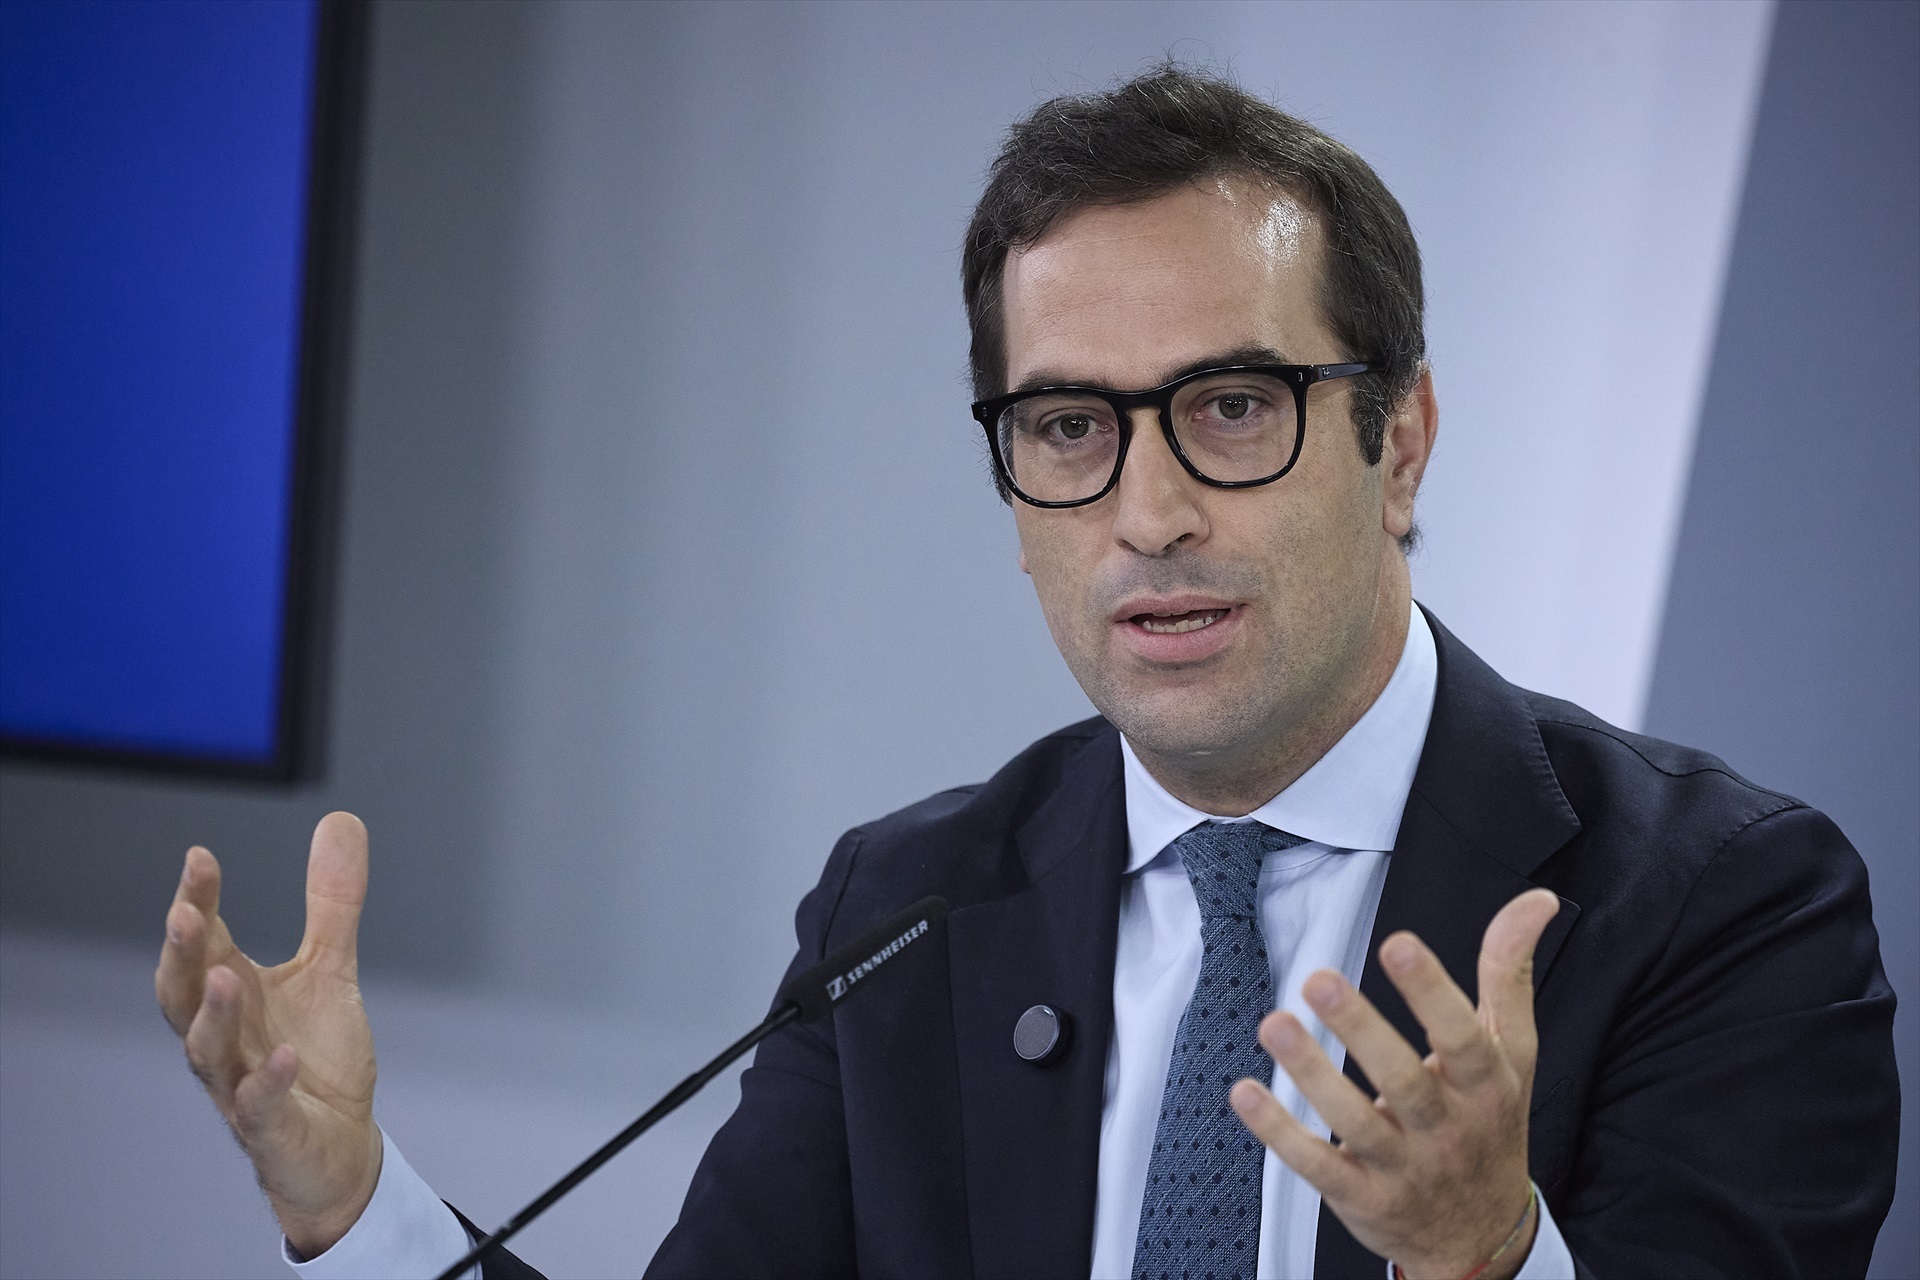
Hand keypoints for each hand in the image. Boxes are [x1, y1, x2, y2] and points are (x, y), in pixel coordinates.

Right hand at [154, 812, 381, 1258]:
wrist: (338, 1146)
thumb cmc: (315, 1056)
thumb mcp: (329, 969)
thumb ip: (331, 903)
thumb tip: (340, 820)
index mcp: (234, 994)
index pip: (202, 942)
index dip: (197, 902)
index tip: (199, 857)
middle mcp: (226, 1036)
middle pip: (184, 995)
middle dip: (181, 956)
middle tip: (184, 914)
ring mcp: (242, 1084)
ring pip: (208, 1051)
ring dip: (213, 1015)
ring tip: (226, 975)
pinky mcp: (272, 1128)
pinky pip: (261, 1107)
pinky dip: (267, 1083)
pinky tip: (282, 1058)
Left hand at [1230, 888, 1559, 1279]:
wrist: (1482, 1237)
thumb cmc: (1490, 1125)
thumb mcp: (1512, 1053)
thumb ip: (1509, 975)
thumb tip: (1536, 900)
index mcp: (1485, 1086)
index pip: (1463, 1038)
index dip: (1432, 992)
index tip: (1398, 942)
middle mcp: (1446, 1129)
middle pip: (1405, 1081)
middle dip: (1361, 1030)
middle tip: (1318, 980)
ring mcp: (1402, 1168)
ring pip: (1355, 1124)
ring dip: (1312, 1075)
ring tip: (1275, 1024)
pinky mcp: (1362, 1197)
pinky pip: (1318, 1167)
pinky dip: (1280, 1134)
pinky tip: (1246, 1094)